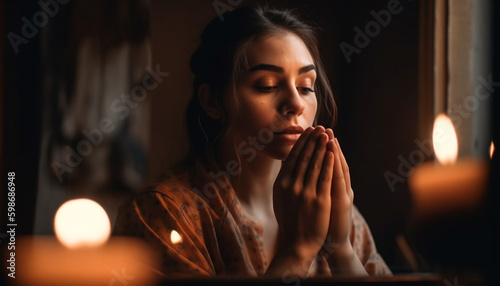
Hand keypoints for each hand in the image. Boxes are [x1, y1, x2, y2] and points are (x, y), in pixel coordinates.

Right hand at [272, 126, 333, 259]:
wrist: (297, 244)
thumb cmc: (289, 221)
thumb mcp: (280, 199)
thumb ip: (283, 181)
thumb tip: (286, 164)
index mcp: (281, 184)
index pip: (292, 157)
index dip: (301, 143)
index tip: (307, 131)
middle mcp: (291, 186)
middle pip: (303, 157)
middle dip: (312, 140)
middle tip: (319, 127)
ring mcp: (305, 192)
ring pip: (315, 163)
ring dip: (321, 146)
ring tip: (327, 134)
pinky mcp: (319, 200)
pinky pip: (325, 177)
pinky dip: (329, 162)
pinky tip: (333, 152)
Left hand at [325, 129, 353, 249]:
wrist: (331, 243)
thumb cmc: (320, 223)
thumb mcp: (317, 201)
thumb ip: (313, 185)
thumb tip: (300, 172)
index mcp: (331, 186)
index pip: (326, 162)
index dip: (320, 147)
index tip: (314, 132)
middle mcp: (339, 187)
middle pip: (333, 161)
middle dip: (326, 144)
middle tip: (324, 128)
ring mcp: (342, 193)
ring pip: (338, 167)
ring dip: (333, 150)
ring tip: (329, 135)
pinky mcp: (342, 201)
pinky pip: (338, 180)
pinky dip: (336, 166)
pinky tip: (333, 154)